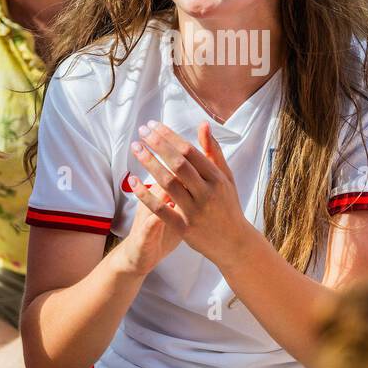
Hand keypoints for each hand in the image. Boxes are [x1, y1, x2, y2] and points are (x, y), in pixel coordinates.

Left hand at [128, 120, 251, 264]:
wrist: (235, 244)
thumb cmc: (228, 206)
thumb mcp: (226, 177)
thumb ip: (213, 151)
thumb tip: (203, 124)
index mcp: (217, 178)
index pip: (190, 151)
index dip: (170, 136)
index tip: (154, 125)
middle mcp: (207, 193)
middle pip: (179, 163)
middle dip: (158, 145)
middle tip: (142, 131)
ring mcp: (196, 211)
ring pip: (169, 183)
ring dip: (150, 163)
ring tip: (136, 148)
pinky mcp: (185, 228)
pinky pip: (162, 210)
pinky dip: (146, 196)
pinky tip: (133, 182)